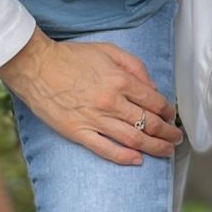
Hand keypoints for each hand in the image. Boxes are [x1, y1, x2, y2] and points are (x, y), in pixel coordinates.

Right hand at [0, 31, 180, 165]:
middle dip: (167, 134)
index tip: (172, 117)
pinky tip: (138, 160)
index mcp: (121, 81)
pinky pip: (106, 150)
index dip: (168, 112)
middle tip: (176, 139)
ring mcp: (95, 120)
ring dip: (155, 148)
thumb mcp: (108, 51)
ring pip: (133, 140)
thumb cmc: (72, 56)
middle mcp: (112, 102)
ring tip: (166, 152)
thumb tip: (152, 89)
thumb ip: (135, 67)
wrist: (36, 67)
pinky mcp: (78, 132)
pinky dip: (124, 157)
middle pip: (149, 124)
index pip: (155, 102)